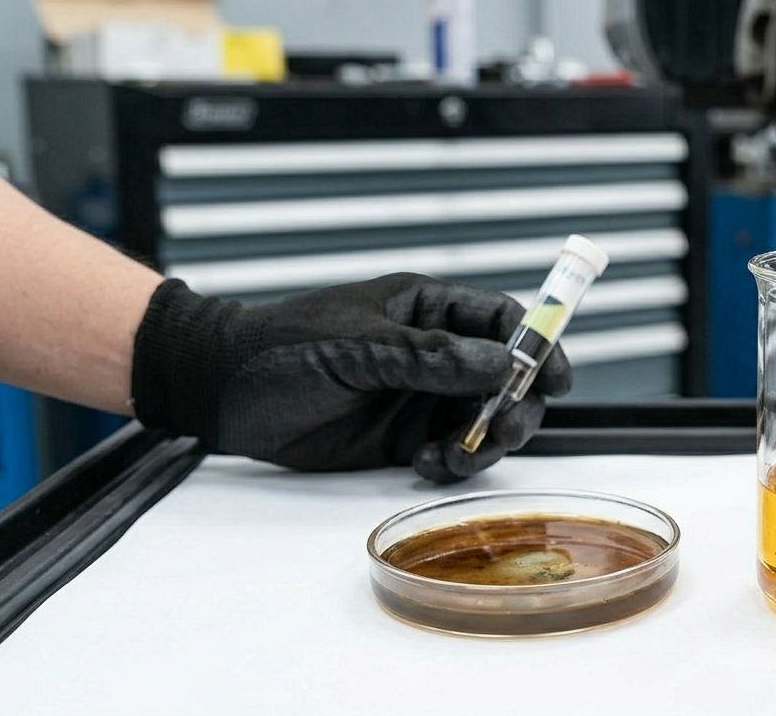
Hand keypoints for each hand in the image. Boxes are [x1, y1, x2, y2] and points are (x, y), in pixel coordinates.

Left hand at [130, 273, 571, 482]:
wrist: (220, 393)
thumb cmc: (280, 348)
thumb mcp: (357, 345)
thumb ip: (431, 357)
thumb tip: (500, 362)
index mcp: (427, 309)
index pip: (503, 320)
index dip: (539, 345)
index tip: (555, 377)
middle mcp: (433, 353)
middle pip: (506, 378)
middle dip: (516, 405)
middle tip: (505, 428)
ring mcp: (418, 398)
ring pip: (482, 421)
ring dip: (483, 442)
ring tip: (455, 455)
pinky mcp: (400, 439)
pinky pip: (449, 453)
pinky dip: (451, 464)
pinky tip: (426, 466)